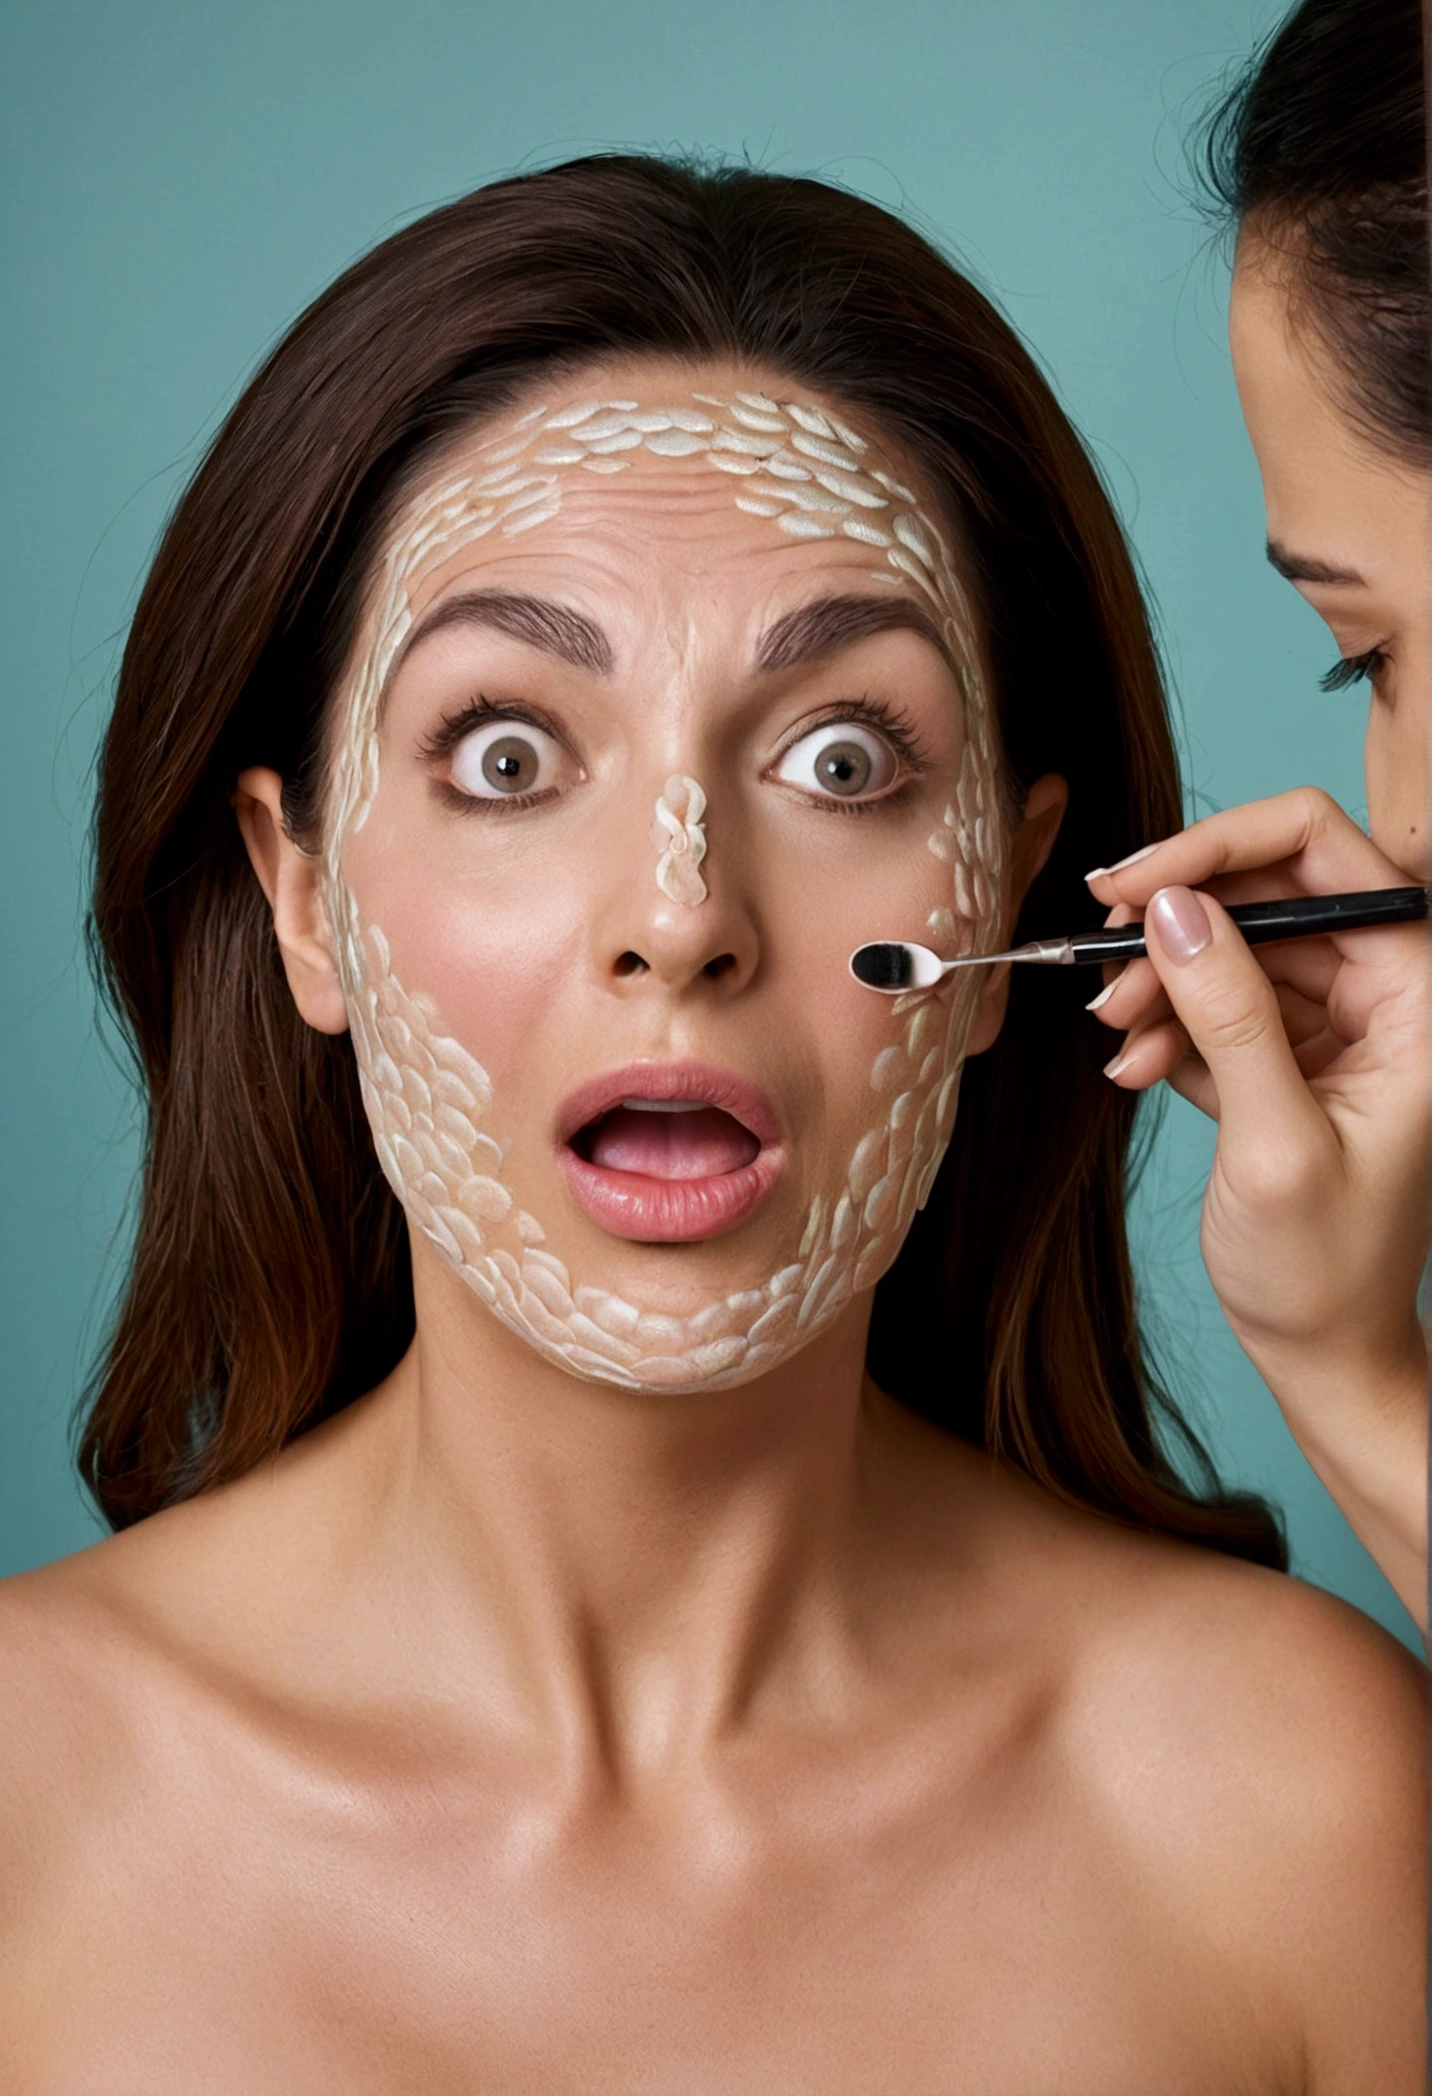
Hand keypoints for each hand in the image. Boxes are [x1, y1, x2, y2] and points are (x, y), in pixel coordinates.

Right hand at [1086, 788, 1427, 1619]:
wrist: (1321, 1353)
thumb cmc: (1323, 1269)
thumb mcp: (1274, 1141)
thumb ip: (1230, 1015)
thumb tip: (1174, 909)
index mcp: (1416, 998)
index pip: (1325, 854)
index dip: (1221, 850)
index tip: (1133, 889)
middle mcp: (1385, 994)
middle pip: (1270, 889)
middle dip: (1178, 918)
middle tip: (1098, 952)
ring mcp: (1336, 1022)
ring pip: (1232, 942)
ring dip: (1159, 977)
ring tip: (1112, 1031)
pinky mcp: (1289, 1054)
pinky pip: (1216, 998)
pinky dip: (1165, 1022)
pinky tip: (1133, 1066)